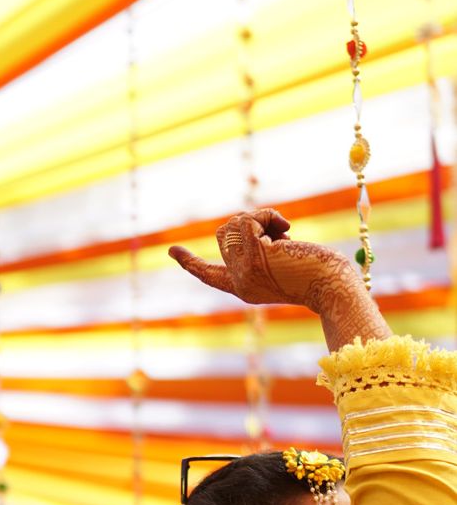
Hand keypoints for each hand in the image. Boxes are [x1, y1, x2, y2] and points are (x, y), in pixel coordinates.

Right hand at [169, 208, 386, 351]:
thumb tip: (254, 224)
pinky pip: (248, 220)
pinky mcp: (253, 256)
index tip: (172, 251)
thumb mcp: (285, 263)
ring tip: (285, 231)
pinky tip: (285, 228)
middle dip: (250, 222)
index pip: (209, 276)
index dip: (191, 263)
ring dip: (261, 218)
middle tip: (281, 230)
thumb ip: (264, 250)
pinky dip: (267, 215)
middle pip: (223, 236)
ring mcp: (243, 271)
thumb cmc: (320, 275)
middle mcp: (239, 283)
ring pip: (233, 225)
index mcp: (244, 289)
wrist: (332, 286)